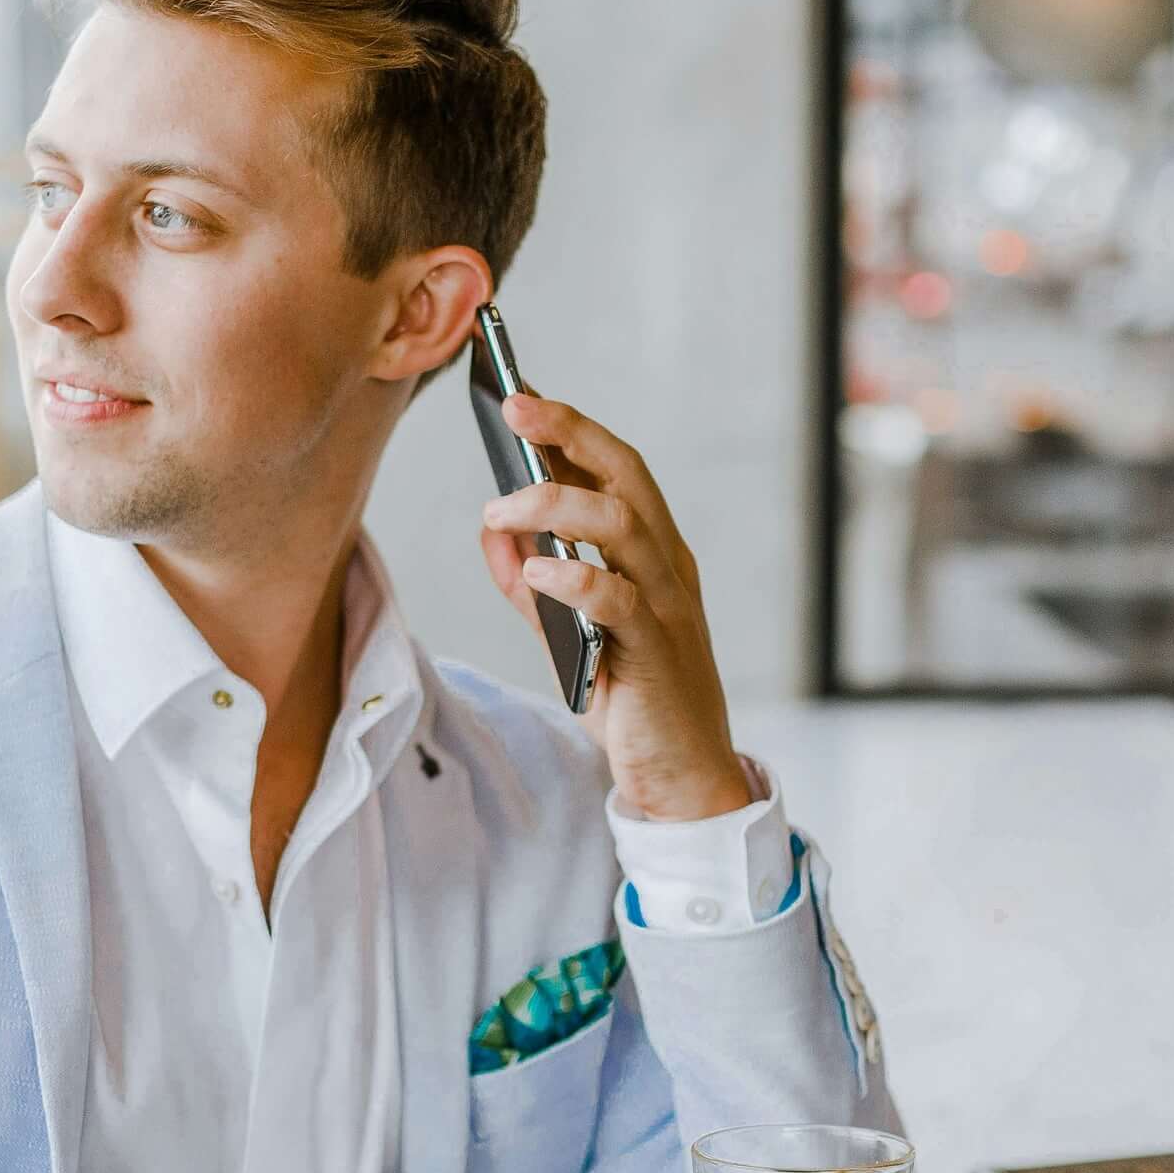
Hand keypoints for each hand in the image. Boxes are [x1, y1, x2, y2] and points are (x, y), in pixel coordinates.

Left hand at [478, 393, 751, 822]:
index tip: (522, 395)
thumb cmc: (632, 700)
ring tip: (499, 508)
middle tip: (514, 407)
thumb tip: (492, 529)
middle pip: (625, 474)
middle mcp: (666, 566)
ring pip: (621, 524)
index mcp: (652, 553)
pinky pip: (617, 598)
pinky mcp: (654, 650)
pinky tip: (535, 567)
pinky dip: (574, 576)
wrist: (681, 777)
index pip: (616, 470)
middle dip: (569, 432)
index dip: (572, 427)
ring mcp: (665, 605)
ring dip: (554, 503)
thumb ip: (531, 583)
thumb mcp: (568, 634)